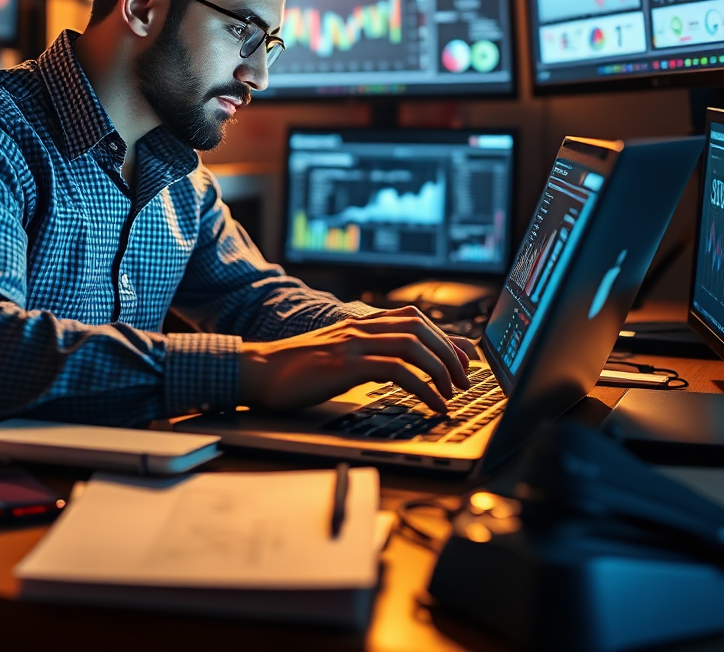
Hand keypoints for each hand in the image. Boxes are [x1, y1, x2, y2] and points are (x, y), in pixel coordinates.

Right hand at [238, 307, 478, 415]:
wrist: (259, 371)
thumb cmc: (297, 369)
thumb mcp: (340, 357)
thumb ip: (371, 355)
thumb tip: (406, 366)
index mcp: (359, 324)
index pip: (414, 319)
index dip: (445, 337)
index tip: (465, 361)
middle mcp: (359, 327)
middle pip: (420, 328)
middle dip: (449, 354)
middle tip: (463, 381)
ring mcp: (352, 344)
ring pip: (413, 345)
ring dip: (440, 369)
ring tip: (451, 394)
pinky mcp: (346, 365)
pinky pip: (397, 371)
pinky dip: (423, 388)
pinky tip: (432, 405)